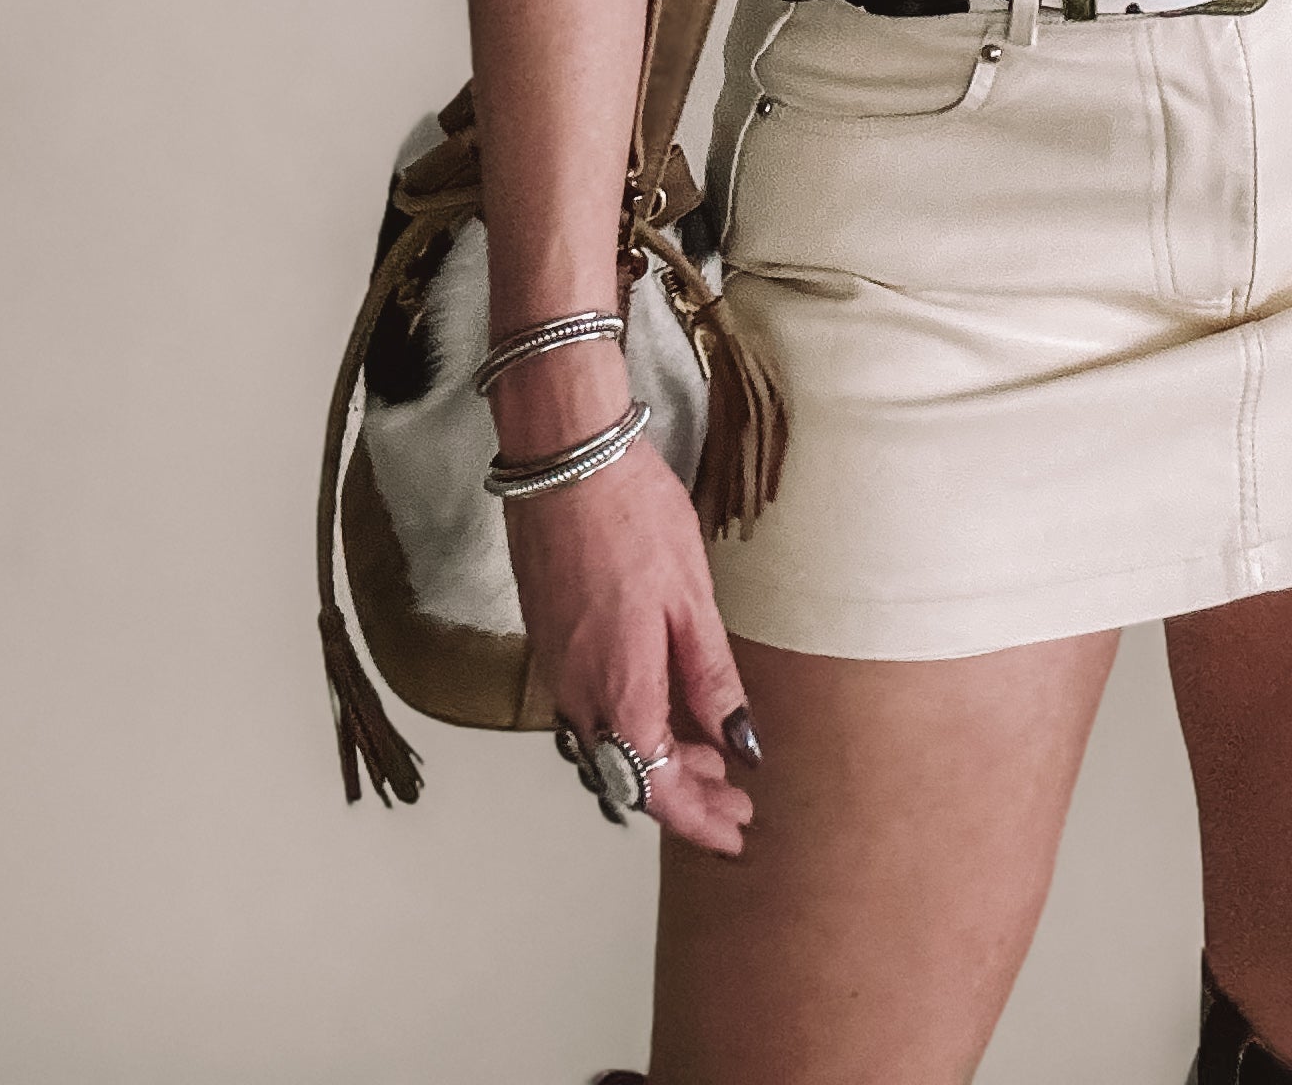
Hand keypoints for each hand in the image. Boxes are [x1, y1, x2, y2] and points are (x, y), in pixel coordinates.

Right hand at [505, 425, 757, 856]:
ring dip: (660, 758)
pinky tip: (667, 702)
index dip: (699, 819)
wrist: (565, 460)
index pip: (657, 789)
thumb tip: (740, 743)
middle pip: (631, 774)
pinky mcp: (551, 639)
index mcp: (620, 690)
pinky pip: (594, 707)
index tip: (735, 831)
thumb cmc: (632, 516)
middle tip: (735, 799)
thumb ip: (712, 678)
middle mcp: (579, 692)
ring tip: (713, 755)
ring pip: (611, 742)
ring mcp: (558, 667)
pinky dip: (635, 722)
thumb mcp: (691, 600)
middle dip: (686, 796)